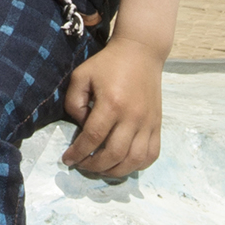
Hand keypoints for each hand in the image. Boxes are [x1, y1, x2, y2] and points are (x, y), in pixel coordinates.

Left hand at [62, 38, 164, 179]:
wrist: (141, 52)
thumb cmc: (108, 64)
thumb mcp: (81, 76)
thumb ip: (74, 103)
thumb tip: (81, 127)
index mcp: (111, 104)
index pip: (93, 138)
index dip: (78, 153)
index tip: (67, 160)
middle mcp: (132, 116)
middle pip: (114, 155)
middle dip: (94, 167)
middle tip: (83, 166)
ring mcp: (148, 123)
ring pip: (134, 160)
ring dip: (116, 171)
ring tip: (101, 169)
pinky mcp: (157, 124)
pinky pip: (151, 154)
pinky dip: (138, 165)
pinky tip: (124, 163)